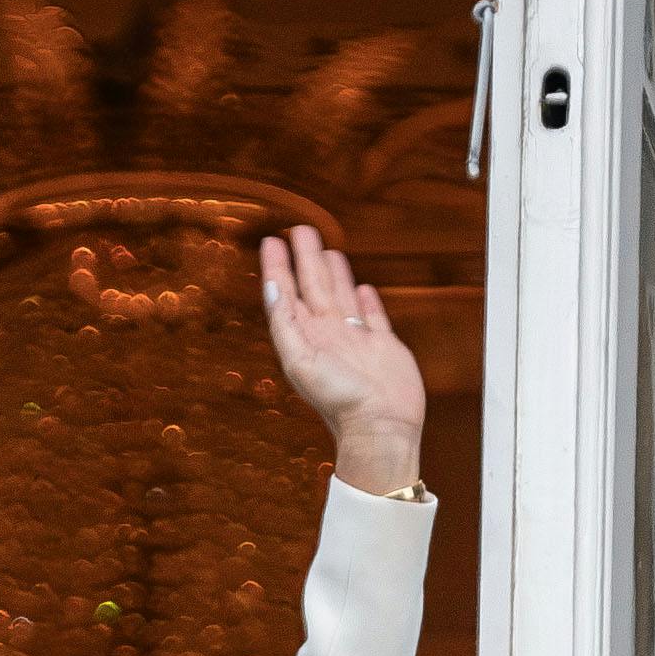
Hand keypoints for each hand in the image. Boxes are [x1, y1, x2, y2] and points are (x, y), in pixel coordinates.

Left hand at [259, 226, 424, 491]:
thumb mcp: (301, 359)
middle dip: (306, 258)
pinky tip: (360, 287)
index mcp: (304, 336)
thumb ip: (285, 323)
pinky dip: (365, 300)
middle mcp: (327, 334)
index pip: (287, 292)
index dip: (279, 267)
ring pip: (341, 295)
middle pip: (314, 286)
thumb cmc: (339, 399)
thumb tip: (272, 288)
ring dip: (334, 272)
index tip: (272, 240)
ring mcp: (354, 339)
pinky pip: (372, 315)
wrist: (380, 425)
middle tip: (300, 230)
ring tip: (327, 250)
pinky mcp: (382, 345)